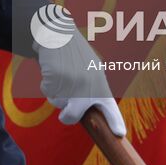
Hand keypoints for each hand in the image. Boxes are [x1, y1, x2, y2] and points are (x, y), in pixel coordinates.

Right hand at [31, 5, 126, 136]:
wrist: (58, 32)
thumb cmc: (73, 53)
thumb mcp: (90, 69)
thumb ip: (91, 89)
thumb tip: (88, 110)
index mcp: (99, 83)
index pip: (109, 106)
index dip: (114, 121)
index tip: (119, 133)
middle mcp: (88, 84)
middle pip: (73, 115)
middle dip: (67, 116)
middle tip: (65, 114)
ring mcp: (72, 81)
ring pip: (57, 101)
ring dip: (55, 92)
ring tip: (60, 73)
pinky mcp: (56, 77)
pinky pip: (46, 90)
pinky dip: (46, 83)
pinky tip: (51, 68)